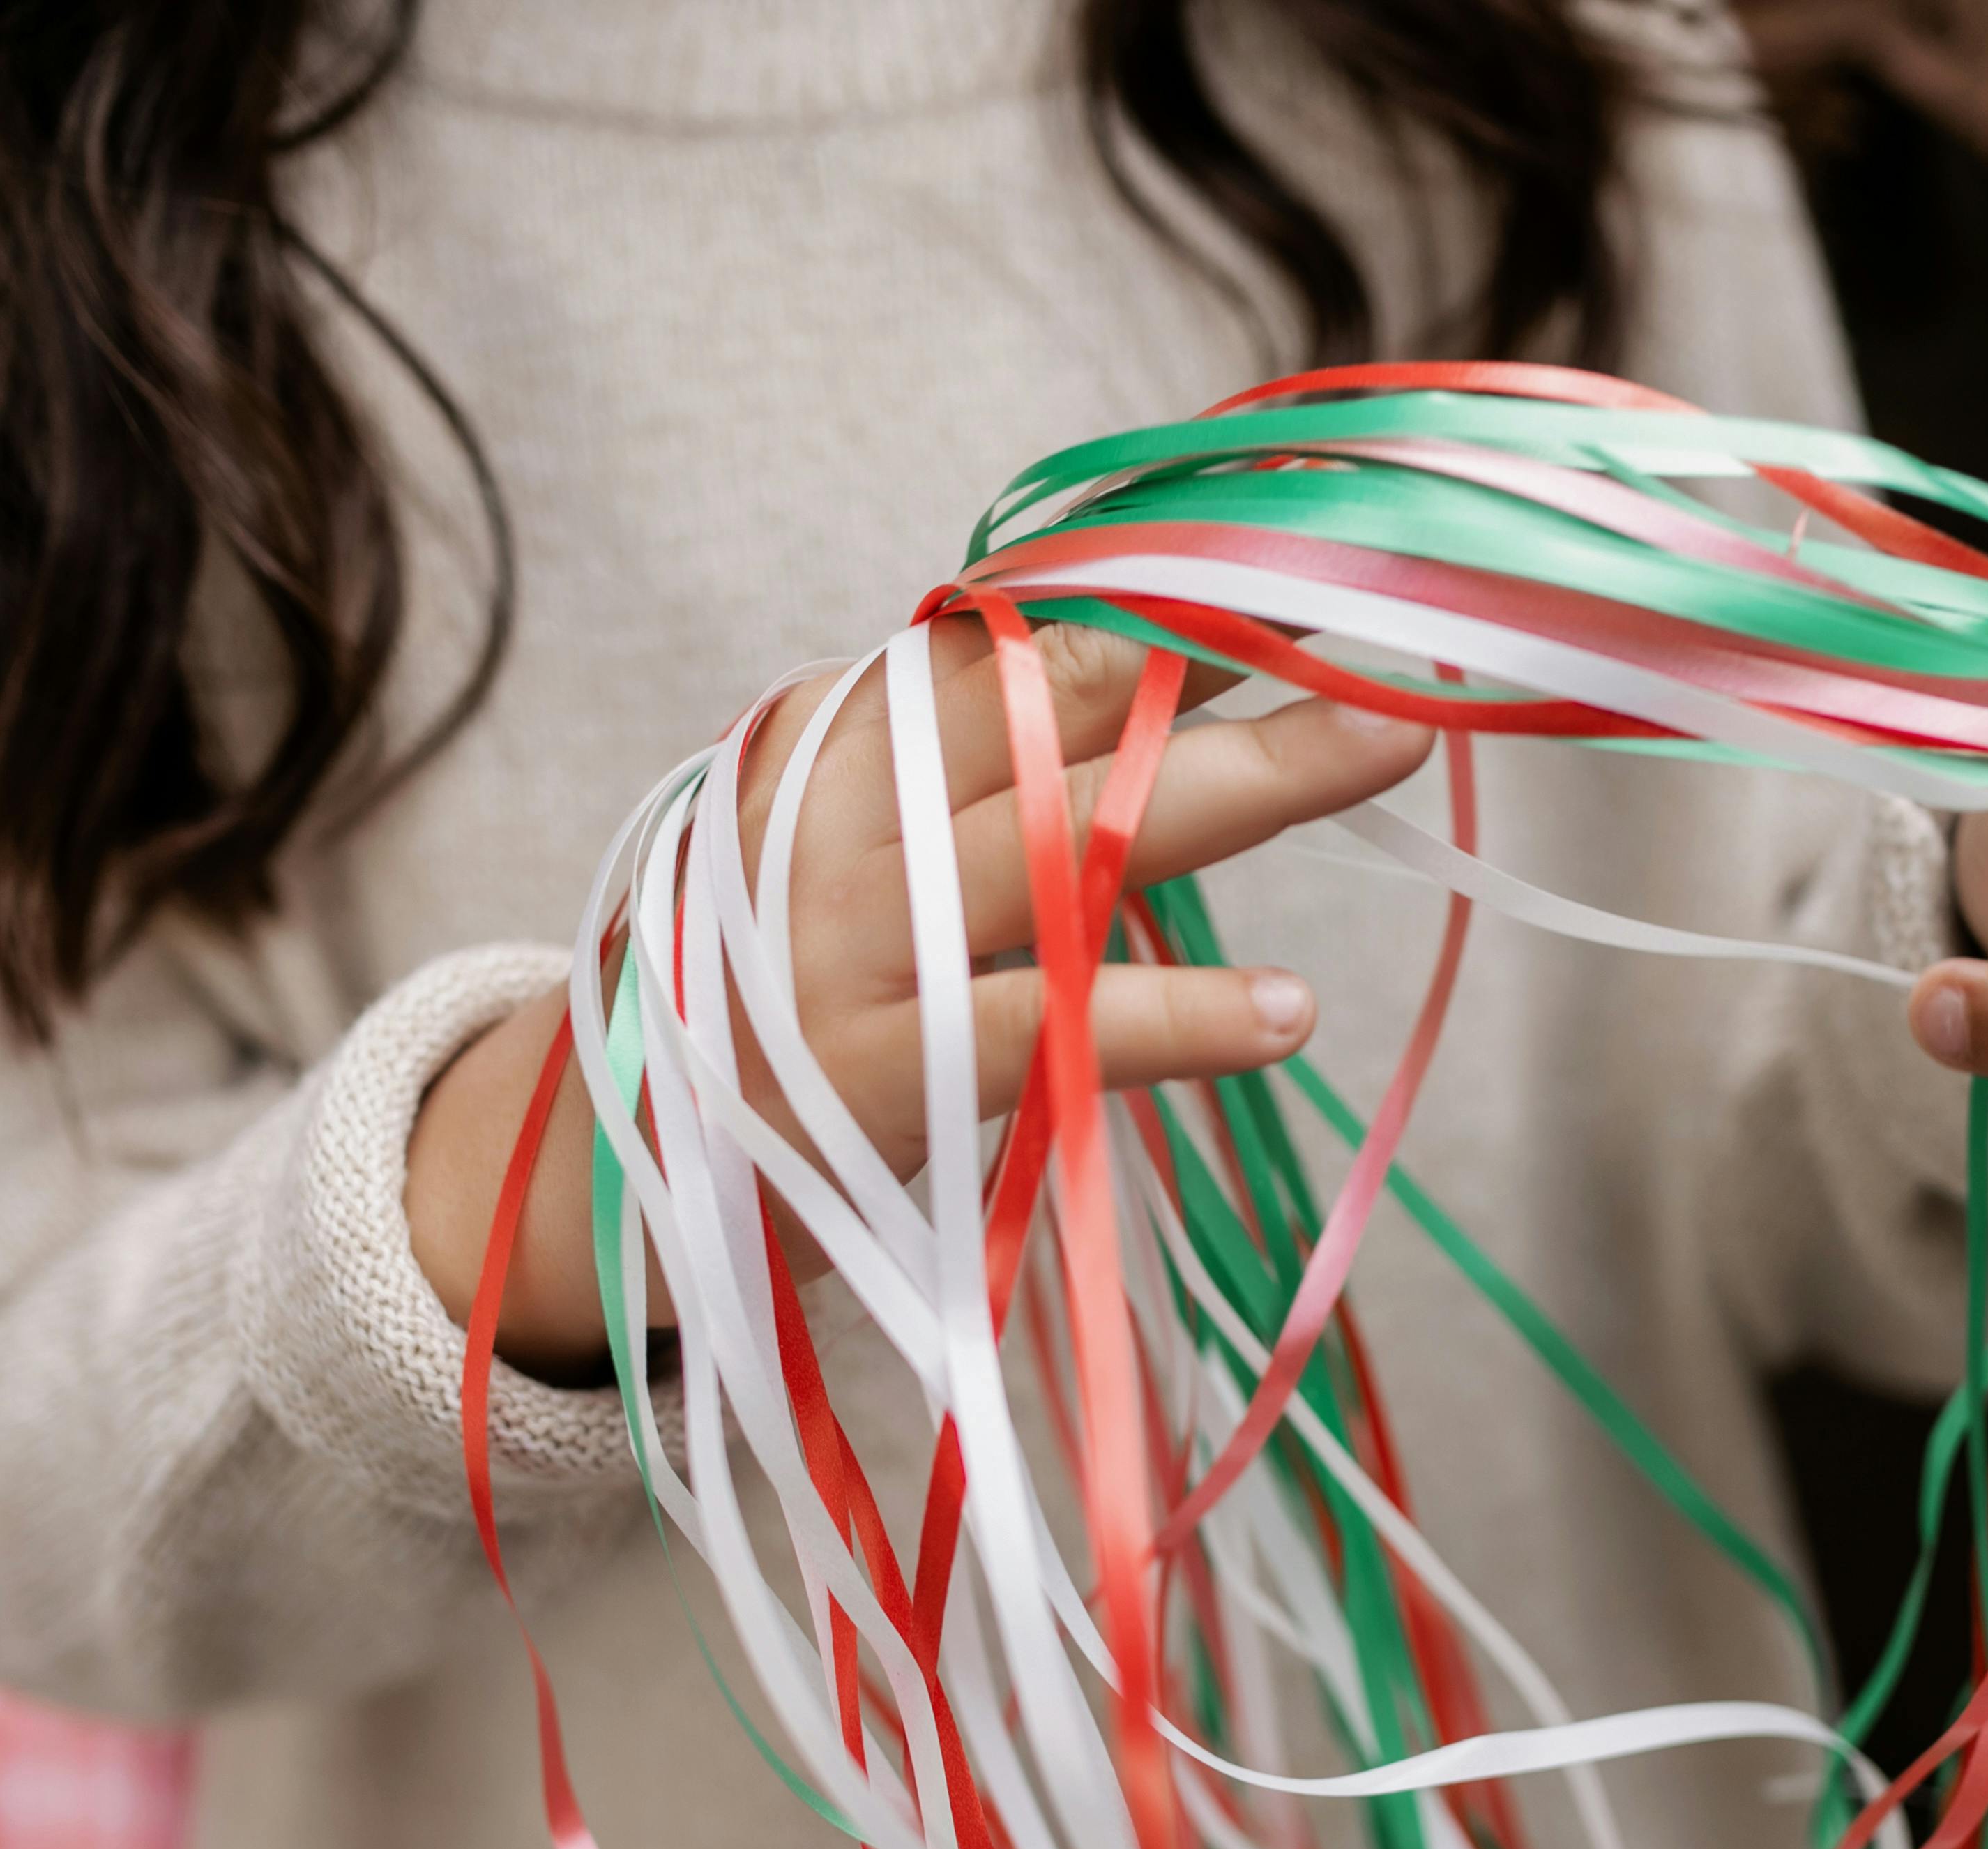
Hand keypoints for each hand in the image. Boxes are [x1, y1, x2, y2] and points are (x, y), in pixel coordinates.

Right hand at [408, 620, 1432, 1368]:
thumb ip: (968, 757)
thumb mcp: (843, 842)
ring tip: (1387, 742)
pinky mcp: (867, 1072)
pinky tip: (1285, 1008)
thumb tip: (1166, 655)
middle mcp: (836, 808)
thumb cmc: (770, 992)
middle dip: (1231, 642)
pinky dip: (1173, 1013)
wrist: (598, 1176)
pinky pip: (1044, 1023)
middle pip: (1056, 693)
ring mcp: (848, 940)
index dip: (1173, 576)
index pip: (1023, 622)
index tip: (1310, 533)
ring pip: (1065, 828)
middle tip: (1389, 607)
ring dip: (1240, 779)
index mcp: (836, 732)